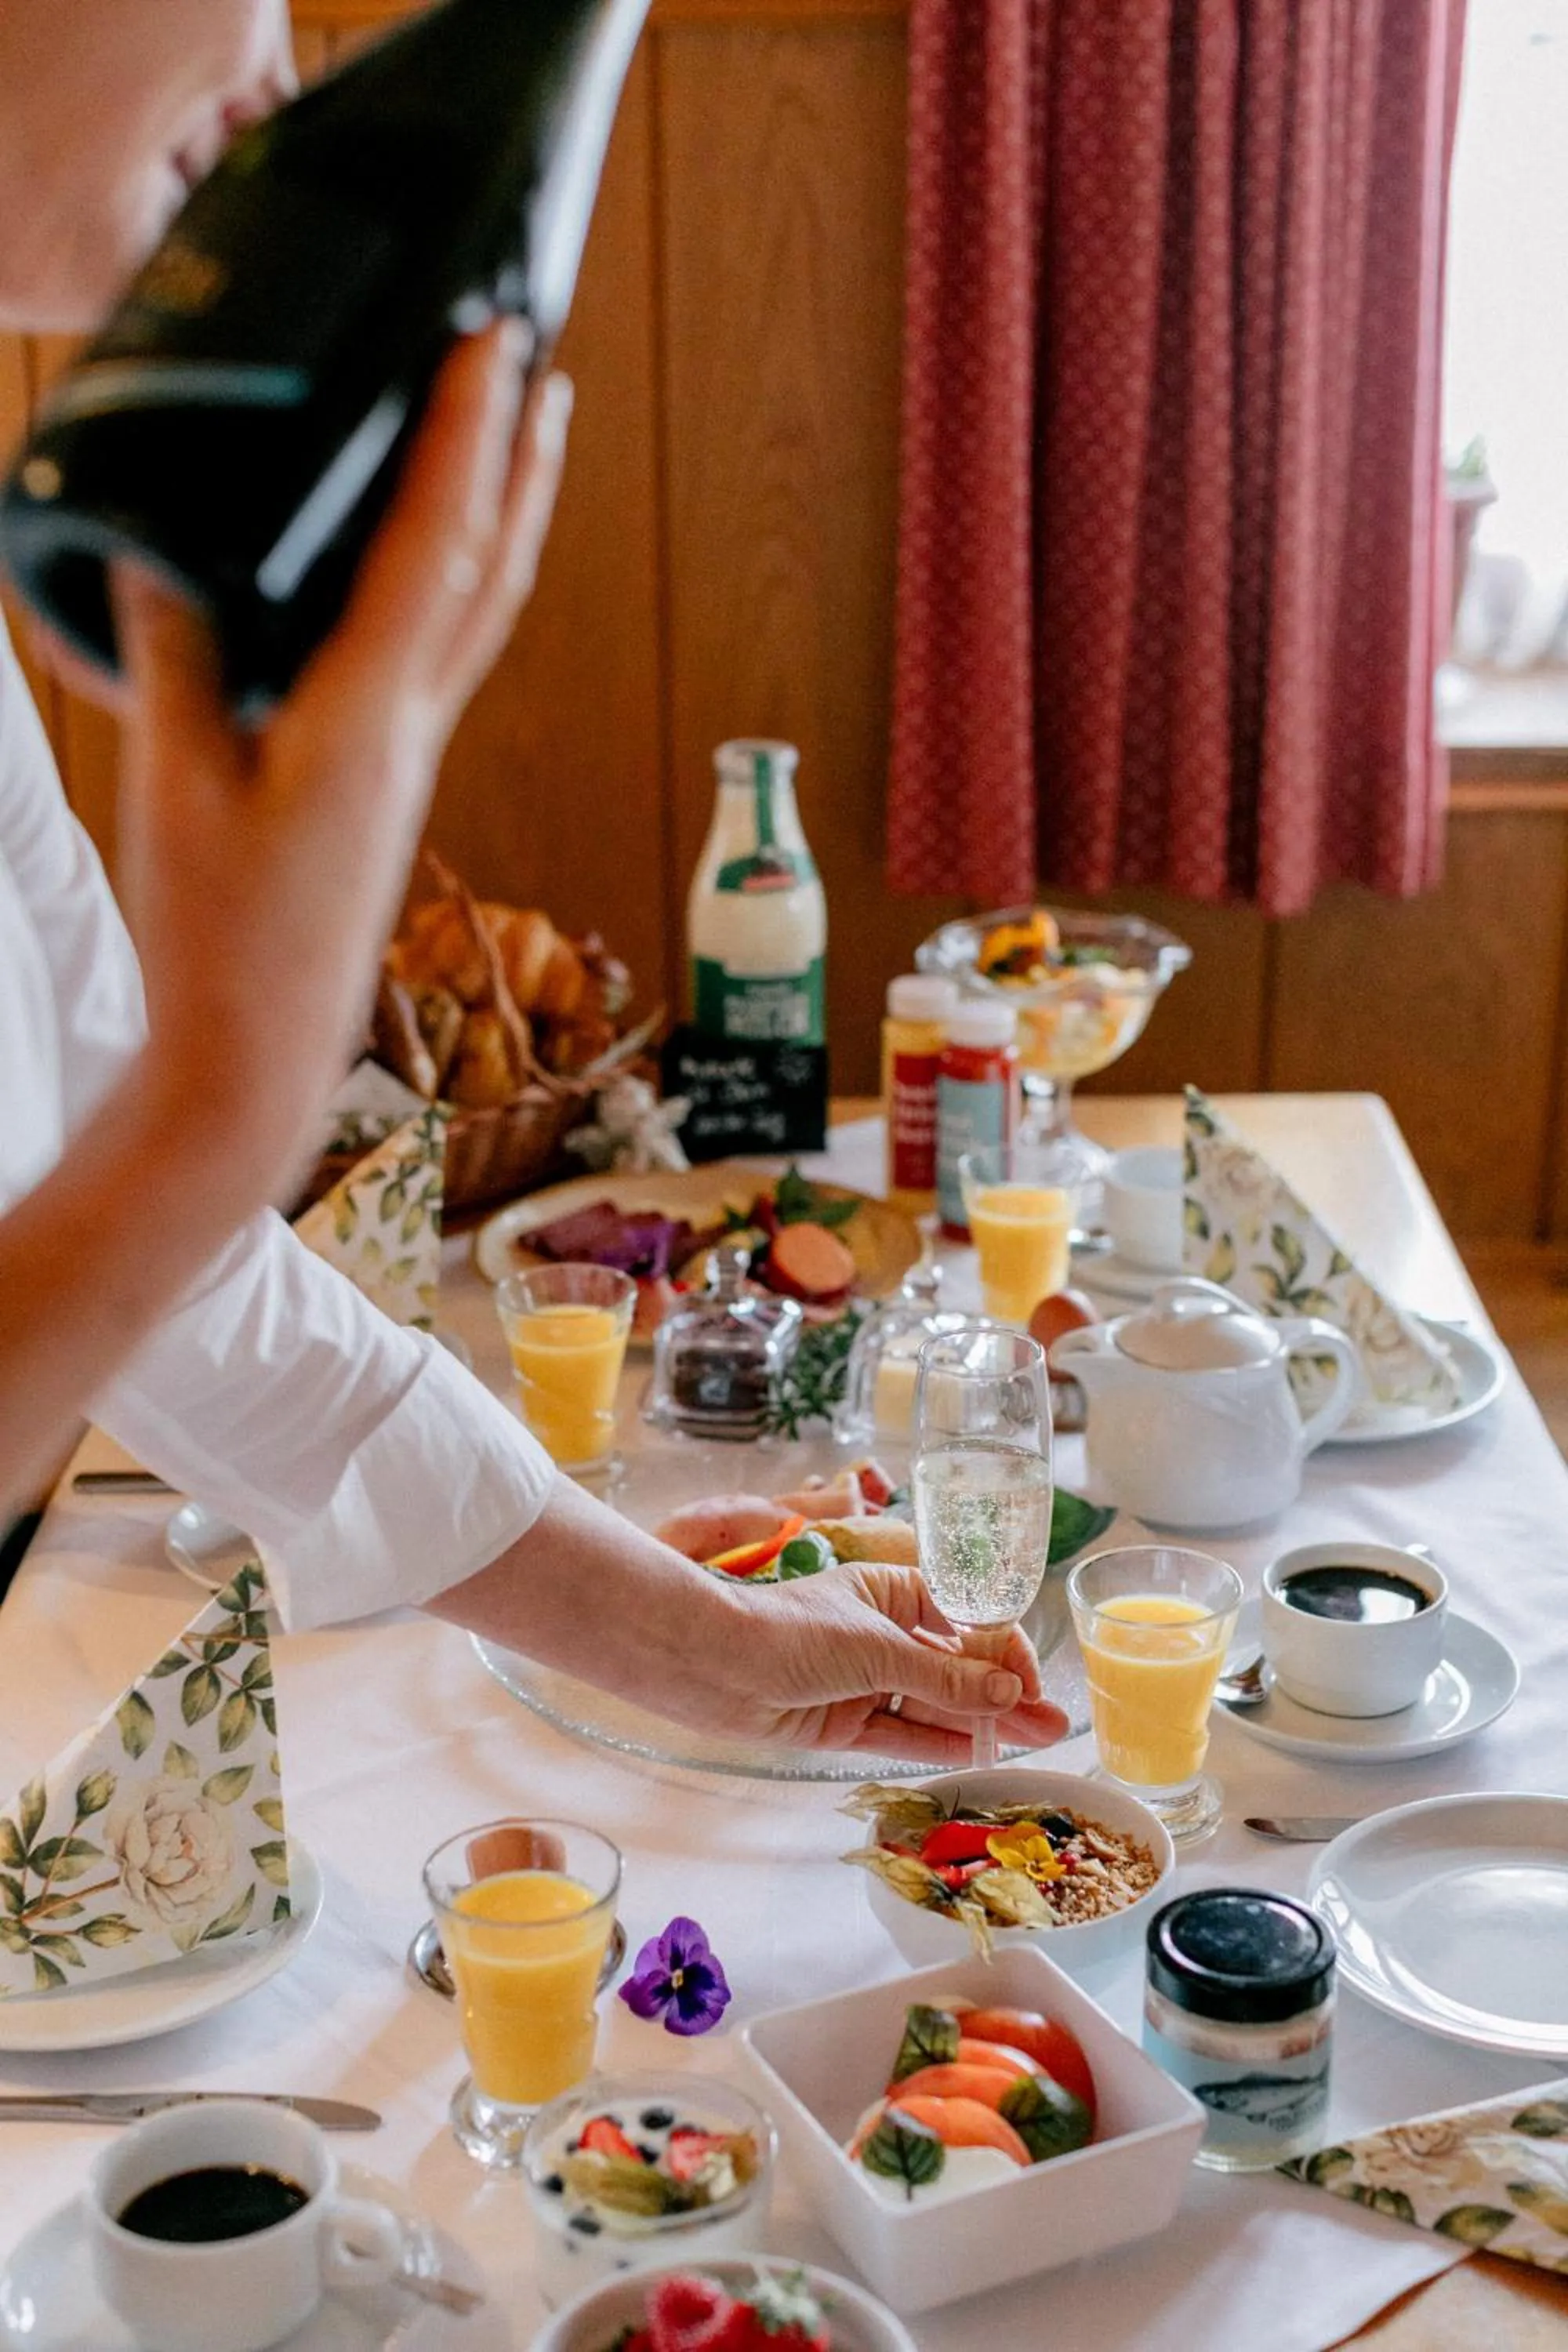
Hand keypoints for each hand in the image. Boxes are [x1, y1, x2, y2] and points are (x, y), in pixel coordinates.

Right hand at [98, 325, 571, 1201]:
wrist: (252, 1062)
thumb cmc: (217, 942)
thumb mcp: (174, 786)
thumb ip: (174, 661)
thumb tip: (163, 553)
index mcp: (368, 718)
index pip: (436, 547)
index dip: (467, 436)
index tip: (492, 342)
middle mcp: (412, 732)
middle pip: (491, 572)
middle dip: (520, 461)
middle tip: (543, 364)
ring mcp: (409, 763)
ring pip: (481, 615)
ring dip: (506, 518)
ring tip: (520, 440)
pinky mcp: (389, 790)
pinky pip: (444, 659)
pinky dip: (458, 585)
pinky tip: (436, 571)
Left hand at [698, 1562, 1069, 1765]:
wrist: (709, 1665)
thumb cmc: (791, 1632)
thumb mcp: (877, 1648)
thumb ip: (944, 1678)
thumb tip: (1008, 1693)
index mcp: (891, 1592)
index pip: (965, 1621)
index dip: (1003, 1653)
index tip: (1031, 1685)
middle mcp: (880, 1634)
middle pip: (953, 1667)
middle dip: (1002, 1694)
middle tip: (1051, 1725)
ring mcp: (861, 1680)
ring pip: (932, 1705)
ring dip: (980, 1723)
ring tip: (1032, 1742)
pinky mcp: (840, 1722)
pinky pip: (899, 1733)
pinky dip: (938, 1743)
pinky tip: (980, 1752)